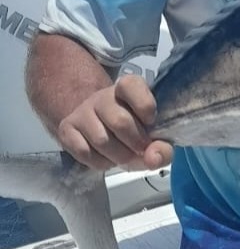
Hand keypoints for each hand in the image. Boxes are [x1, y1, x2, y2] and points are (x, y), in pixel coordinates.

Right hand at [56, 74, 172, 171]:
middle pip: (120, 121)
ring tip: (125, 155)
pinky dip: (101, 163)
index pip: (131, 85)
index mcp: (128, 87)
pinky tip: (107, 158)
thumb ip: (163, 148)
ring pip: (102, 140)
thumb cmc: (133, 130)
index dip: (145, 106)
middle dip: (136, 143)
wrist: (102, 130)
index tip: (151, 122)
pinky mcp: (67, 129)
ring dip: (119, 157)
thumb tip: (153, 158)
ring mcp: (82, 111)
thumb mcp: (154, 136)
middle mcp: (102, 96)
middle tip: (141, 150)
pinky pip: (84, 152)